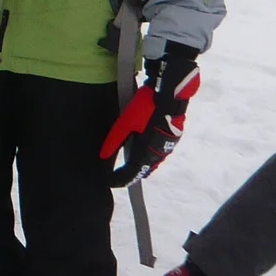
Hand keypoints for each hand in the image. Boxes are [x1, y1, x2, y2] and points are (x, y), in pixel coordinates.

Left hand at [101, 43, 200, 184]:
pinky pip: (158, 153)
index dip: (119, 179)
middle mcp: (159, 154)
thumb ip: (115, 141)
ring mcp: (168, 147)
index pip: (131, 174)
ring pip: (152, 162)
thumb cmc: (145, 109)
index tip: (109, 182)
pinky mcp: (173, 138)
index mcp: (146, 153)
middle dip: (131, 174)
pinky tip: (144, 150)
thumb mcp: (125, 124)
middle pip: (143, 170)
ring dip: (141, 164)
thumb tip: (103, 157)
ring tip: (129, 165)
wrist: (170, 94)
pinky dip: (149, 155)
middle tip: (118, 175)